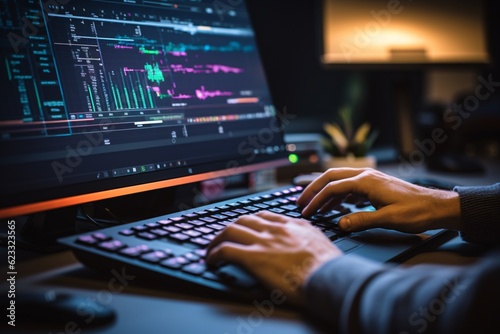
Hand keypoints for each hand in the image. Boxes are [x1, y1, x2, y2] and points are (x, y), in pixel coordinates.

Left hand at [206, 211, 341, 305]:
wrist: (329, 276)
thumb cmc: (329, 266)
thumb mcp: (320, 241)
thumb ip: (307, 235)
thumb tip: (304, 237)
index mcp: (290, 225)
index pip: (263, 216)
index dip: (250, 221)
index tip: (244, 228)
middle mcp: (274, 229)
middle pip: (243, 220)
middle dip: (230, 228)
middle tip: (224, 237)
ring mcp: (263, 242)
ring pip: (230, 231)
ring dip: (217, 240)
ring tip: (211, 249)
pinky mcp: (253, 258)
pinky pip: (226, 250)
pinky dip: (214, 254)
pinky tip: (211, 260)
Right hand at [297, 168, 462, 233]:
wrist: (436, 206)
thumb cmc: (416, 212)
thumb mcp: (389, 219)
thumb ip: (362, 220)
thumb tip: (340, 224)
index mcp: (366, 181)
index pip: (332, 187)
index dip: (316, 199)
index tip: (305, 211)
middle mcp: (365, 175)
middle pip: (330, 177)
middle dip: (313, 189)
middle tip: (299, 203)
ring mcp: (369, 178)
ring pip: (338, 180)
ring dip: (323, 192)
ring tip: (312, 207)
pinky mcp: (373, 185)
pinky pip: (348, 187)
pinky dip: (336, 195)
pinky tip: (332, 207)